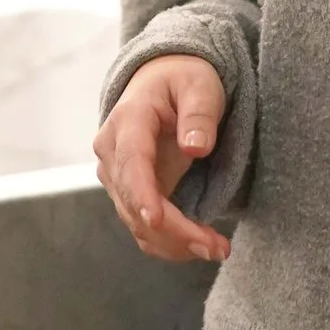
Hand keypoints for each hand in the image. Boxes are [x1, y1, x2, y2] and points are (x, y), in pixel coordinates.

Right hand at [94, 56, 230, 264]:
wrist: (162, 82)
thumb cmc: (183, 81)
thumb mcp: (199, 85)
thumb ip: (198, 114)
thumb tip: (194, 147)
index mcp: (128, 120)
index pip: (131, 163)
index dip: (142, 194)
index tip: (156, 219)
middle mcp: (113, 152)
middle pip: (134, 201)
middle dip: (173, 230)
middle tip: (215, 247)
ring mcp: (117, 176)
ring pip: (136, 222)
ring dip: (174, 243)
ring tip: (217, 249)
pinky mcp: (129, 193)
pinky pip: (142, 227)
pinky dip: (169, 242)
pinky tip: (199, 246)